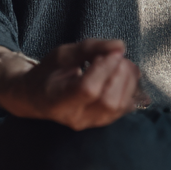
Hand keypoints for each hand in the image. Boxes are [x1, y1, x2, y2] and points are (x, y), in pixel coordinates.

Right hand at [0, 38, 147, 129]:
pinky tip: (125, 75)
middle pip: (108, 101)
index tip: (112, 51)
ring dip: (129, 81)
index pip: (88, 89)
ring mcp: (90, 124)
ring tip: (122, 63)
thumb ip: (90, 48)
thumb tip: (120, 46)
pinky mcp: (102, 123)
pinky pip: (125, 109)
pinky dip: (131, 90)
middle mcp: (75, 117)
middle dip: (120, 74)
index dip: (105, 69)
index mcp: (57, 100)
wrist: (39, 97)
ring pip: (119, 107)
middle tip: (117, 55)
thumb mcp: (61, 54)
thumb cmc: (49, 73)